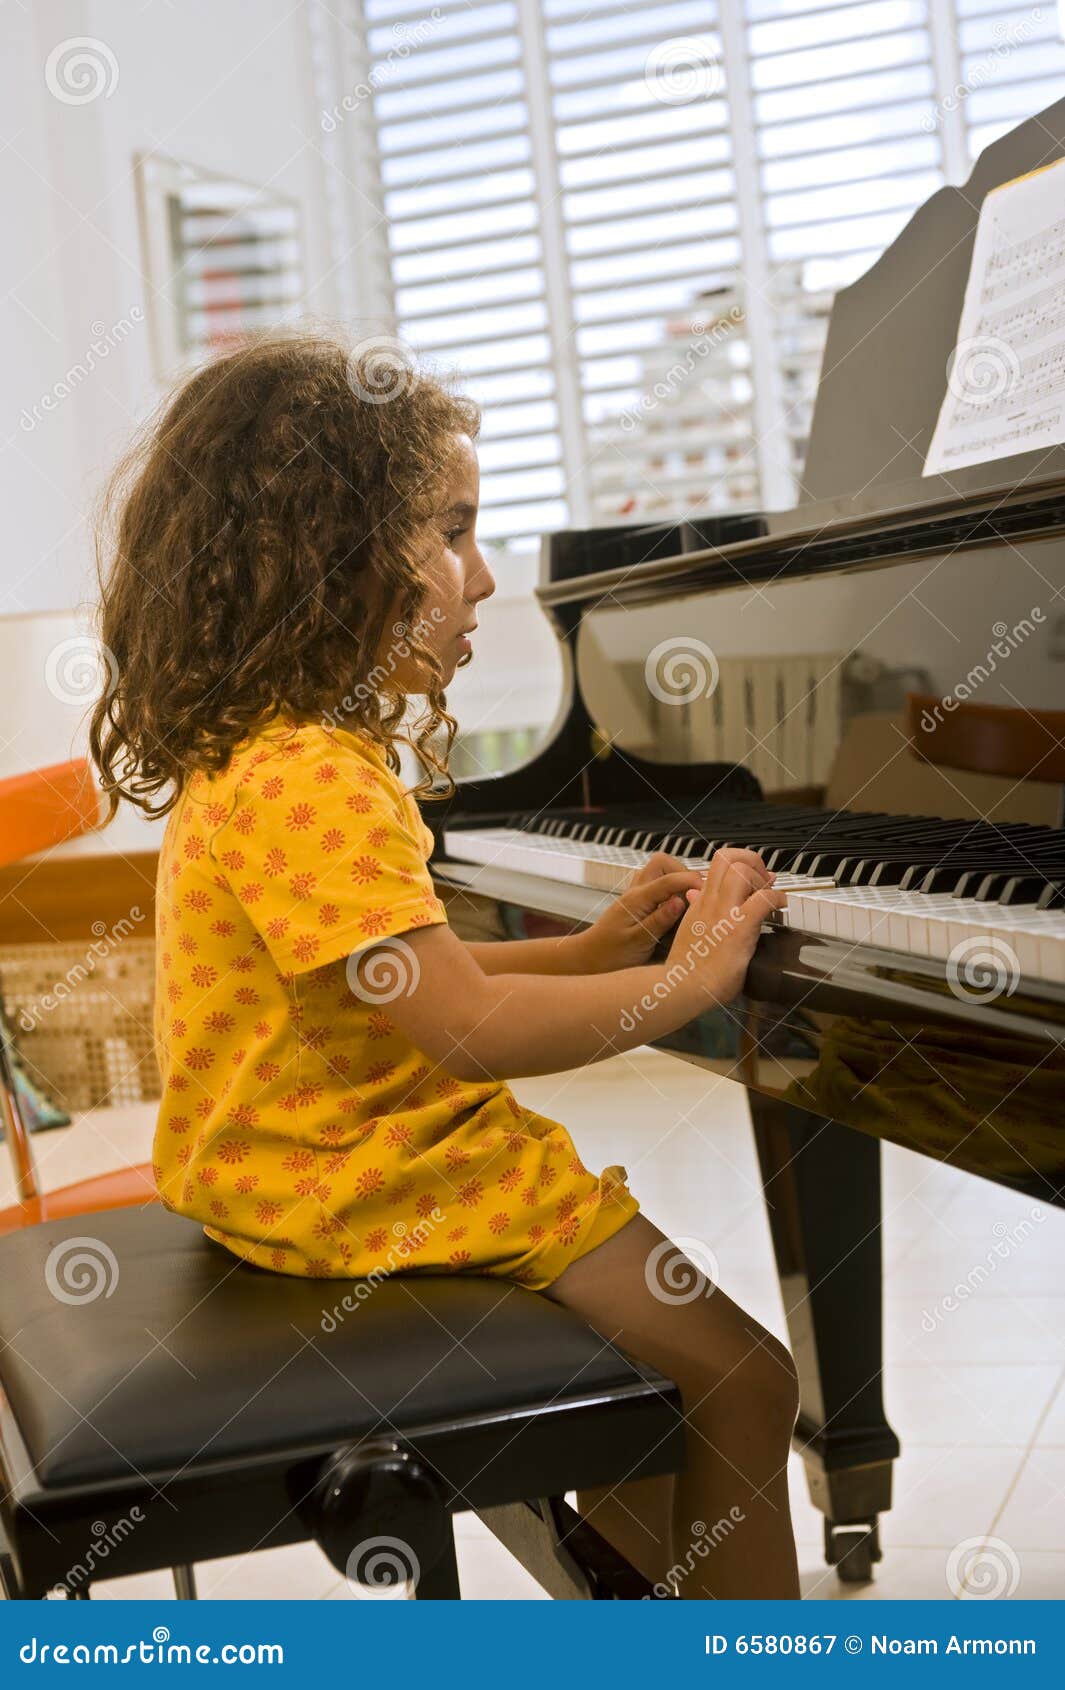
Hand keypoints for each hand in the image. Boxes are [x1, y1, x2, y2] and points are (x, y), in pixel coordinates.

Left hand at [575, 851, 703, 972]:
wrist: (588, 960)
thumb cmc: (609, 955)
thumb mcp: (637, 942)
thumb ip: (659, 921)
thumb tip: (681, 902)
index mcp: (636, 899)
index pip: (669, 878)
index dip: (692, 881)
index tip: (711, 891)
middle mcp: (636, 892)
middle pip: (663, 863)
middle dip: (684, 874)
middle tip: (698, 896)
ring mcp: (636, 896)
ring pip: (660, 872)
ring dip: (677, 883)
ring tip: (691, 904)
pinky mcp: (638, 904)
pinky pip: (657, 887)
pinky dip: (671, 893)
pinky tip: (678, 912)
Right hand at [666, 847, 786, 1007]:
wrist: (680, 987)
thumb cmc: (687, 968)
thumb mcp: (689, 929)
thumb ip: (696, 909)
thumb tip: (696, 894)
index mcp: (699, 902)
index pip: (718, 865)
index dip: (739, 863)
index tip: (752, 876)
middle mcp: (710, 902)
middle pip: (728, 857)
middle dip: (752, 861)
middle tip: (762, 879)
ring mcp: (724, 913)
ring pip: (742, 870)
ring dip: (761, 878)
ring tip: (768, 894)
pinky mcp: (739, 928)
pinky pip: (764, 899)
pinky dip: (777, 898)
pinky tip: (780, 906)